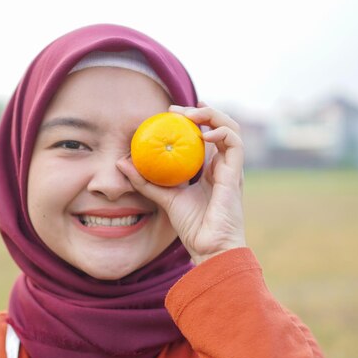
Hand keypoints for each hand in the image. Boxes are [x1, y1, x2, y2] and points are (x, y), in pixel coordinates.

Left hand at [117, 102, 245, 264]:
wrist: (209, 248)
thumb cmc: (192, 226)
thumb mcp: (164, 197)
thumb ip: (145, 181)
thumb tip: (122, 163)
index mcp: (212, 169)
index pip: (207, 136)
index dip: (193, 120)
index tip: (170, 113)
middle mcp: (224, 166)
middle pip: (220, 127)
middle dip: (201, 112)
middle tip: (175, 109)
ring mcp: (232, 169)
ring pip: (232, 128)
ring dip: (212, 115)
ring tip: (190, 114)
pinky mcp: (235, 174)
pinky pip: (234, 143)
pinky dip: (221, 131)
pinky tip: (202, 134)